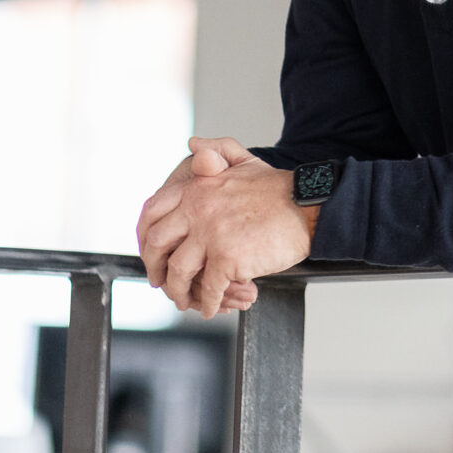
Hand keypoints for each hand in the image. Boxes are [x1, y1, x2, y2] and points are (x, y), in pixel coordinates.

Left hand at [136, 136, 317, 319]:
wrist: (307, 206)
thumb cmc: (278, 188)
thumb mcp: (244, 160)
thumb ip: (216, 151)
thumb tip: (192, 145)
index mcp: (197, 187)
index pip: (153, 211)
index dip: (145, 236)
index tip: (151, 251)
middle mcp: (198, 209)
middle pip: (157, 244)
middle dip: (155, 268)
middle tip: (160, 281)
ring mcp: (211, 235)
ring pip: (179, 272)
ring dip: (179, 292)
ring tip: (186, 300)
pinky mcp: (227, 258)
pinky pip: (210, 288)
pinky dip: (210, 303)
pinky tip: (214, 307)